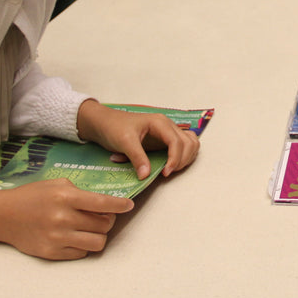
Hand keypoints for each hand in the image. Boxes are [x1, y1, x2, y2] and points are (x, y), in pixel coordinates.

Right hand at [0, 178, 132, 259]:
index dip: (119, 205)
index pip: (102, 203)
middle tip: (102, 216)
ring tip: (91, 228)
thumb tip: (103, 202)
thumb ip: (79, 191)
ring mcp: (57, 238)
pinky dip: (83, 245)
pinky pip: (81, 253)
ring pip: (97, 242)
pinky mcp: (52, 253)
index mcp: (65, 197)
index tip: (128, 205)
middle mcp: (62, 218)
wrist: (3, 216)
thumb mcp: (55, 183)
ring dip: (99, 235)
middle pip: (103, 224)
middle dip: (108, 219)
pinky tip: (76, 236)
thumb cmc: (31, 196)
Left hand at [77, 101, 199, 178]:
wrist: (105, 123)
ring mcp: (168, 132)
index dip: (175, 159)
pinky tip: (172, 164)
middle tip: (166, 172)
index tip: (165, 173)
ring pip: (191, 143)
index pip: (177, 141)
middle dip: (181, 160)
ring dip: (186, 157)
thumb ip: (137, 158)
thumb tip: (146, 175)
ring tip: (170, 168)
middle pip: (188, 143)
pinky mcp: (166, 139)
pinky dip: (184, 155)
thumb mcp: (124, 142)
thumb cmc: (114, 127)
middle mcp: (168, 126)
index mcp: (160, 123)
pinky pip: (185, 145)